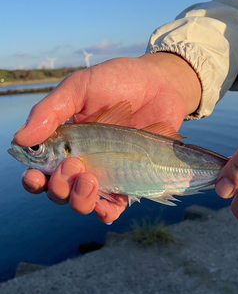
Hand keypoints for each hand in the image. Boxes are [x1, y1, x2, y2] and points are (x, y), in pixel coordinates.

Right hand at [15, 53, 200, 222]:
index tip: (35, 176)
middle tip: (73, 165)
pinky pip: (114, 207)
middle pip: (59, 191)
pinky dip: (106, 213)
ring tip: (89, 180)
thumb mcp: (79, 88)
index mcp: (64, 143)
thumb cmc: (118, 80)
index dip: (34, 180)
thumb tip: (20, 139)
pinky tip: (104, 208)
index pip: (41, 170)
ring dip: (79, 199)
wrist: (161, 83)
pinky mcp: (129, 181)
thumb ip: (49, 111)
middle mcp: (82, 162)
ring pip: (82, 202)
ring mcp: (105, 173)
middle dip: (59, 186)